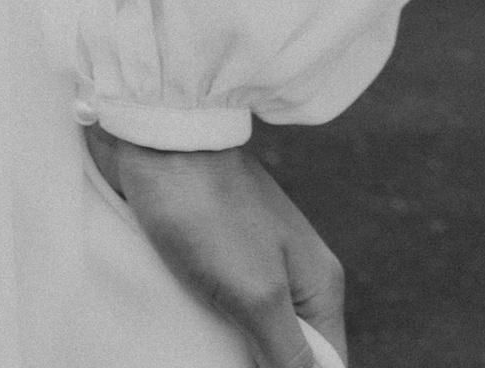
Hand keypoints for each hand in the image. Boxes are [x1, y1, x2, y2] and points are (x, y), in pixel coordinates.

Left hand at [85, 123, 347, 365]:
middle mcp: (293, 279)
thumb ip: (290, 351)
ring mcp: (253, 267)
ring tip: (199, 349)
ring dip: (227, 357)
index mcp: (318, 286)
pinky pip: (221, 318)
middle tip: (215, 357)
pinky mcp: (216, 260)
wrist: (156, 140)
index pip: (327, 366)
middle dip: (259, 367)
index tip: (250, 367)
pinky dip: (206, 339)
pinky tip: (187, 344)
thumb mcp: (257, 293)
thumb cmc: (210, 213)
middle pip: (289, 358)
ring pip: (252, 340)